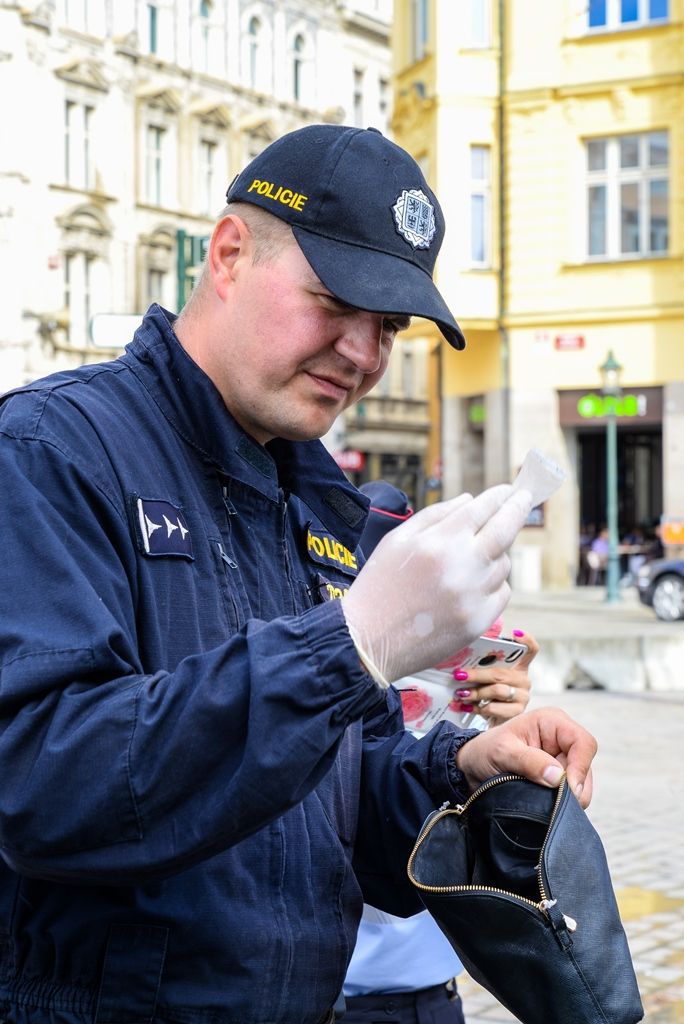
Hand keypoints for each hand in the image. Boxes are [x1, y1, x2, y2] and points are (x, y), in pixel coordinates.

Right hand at [342, 484, 533, 685]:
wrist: (370, 641)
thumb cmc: (379, 586)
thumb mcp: (397, 540)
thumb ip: (435, 515)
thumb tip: (470, 500)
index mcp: (438, 541)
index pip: (481, 508)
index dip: (497, 496)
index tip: (507, 489)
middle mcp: (462, 566)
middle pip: (505, 529)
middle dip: (518, 508)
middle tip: (524, 498)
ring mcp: (474, 595)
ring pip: (503, 563)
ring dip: (495, 554)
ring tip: (470, 560)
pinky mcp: (479, 620)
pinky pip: (502, 592)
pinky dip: (493, 584)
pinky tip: (470, 587)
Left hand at [451, 630, 538, 725]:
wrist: (495, 721)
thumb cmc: (488, 693)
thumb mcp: (487, 677)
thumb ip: (483, 665)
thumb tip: (462, 654)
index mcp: (519, 667)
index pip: (531, 650)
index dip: (527, 640)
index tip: (516, 633)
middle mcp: (523, 681)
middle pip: (501, 673)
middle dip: (476, 674)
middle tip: (459, 675)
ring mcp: (522, 697)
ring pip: (498, 690)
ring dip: (475, 692)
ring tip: (460, 693)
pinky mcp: (516, 713)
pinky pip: (494, 708)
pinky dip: (477, 708)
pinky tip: (466, 707)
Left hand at [455, 707, 596, 807]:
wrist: (472, 766)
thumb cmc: (485, 751)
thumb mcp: (502, 752)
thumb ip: (529, 761)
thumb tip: (559, 777)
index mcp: (551, 722)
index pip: (583, 743)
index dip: (581, 767)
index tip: (568, 789)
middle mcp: (561, 738)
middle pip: (585, 766)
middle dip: (574, 786)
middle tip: (553, 802)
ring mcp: (561, 758)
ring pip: (581, 782)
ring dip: (566, 796)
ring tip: (542, 800)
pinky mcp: (558, 776)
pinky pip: (571, 792)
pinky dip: (561, 801)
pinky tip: (544, 803)